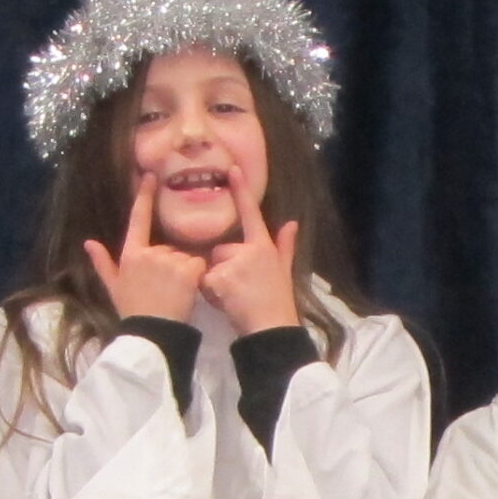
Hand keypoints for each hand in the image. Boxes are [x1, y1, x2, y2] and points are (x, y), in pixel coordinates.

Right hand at [82, 176, 205, 322]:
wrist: (150, 332)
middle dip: (171, 263)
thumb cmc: (132, 310)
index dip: (144, 196)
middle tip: (165, 288)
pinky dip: (198, 275)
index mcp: (131, 253)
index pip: (138, 219)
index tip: (150, 176)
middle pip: (169, 248)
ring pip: (185, 257)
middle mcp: (149, 252)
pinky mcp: (186, 271)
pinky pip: (199, 264)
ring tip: (175, 293)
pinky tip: (188, 290)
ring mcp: (168, 260)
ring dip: (185, 271)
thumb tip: (88, 242)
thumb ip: (103, 262)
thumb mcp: (113, 286)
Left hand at [198, 167, 300, 334]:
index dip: (241, 191)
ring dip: (215, 282)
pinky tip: (226, 303)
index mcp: (264, 247)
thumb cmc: (280, 302)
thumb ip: (285, 245)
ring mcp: (234, 263)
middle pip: (221, 250)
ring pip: (211, 266)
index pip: (251, 214)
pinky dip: (210, 294)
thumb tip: (292, 223)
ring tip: (234, 298)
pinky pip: (205, 281)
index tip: (232, 169)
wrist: (273, 329)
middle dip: (223, 268)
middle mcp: (249, 250)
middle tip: (239, 290)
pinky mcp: (221, 277)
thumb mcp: (285, 272)